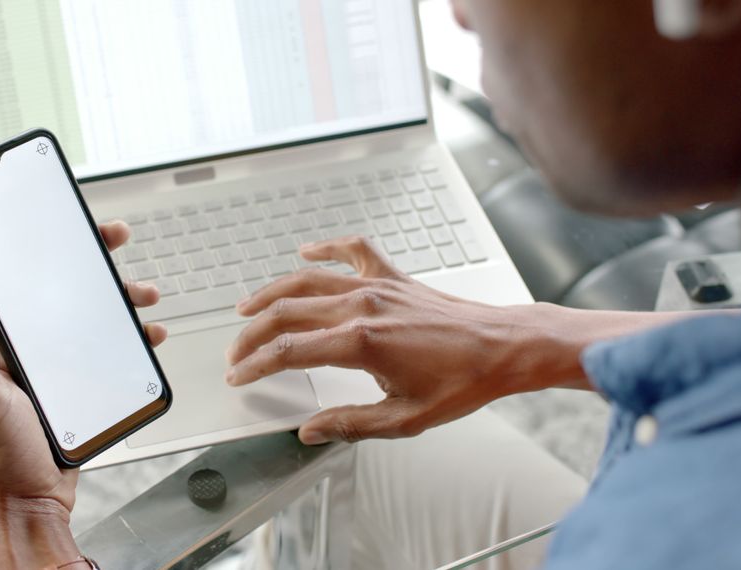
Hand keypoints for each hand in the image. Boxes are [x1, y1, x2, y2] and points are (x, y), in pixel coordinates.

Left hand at [0, 221, 164, 567]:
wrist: (29, 498)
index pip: (19, 282)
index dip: (42, 248)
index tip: (63, 225)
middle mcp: (28, 348)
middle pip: (63, 290)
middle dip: (93, 261)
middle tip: (115, 238)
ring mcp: (57, 366)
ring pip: (94, 317)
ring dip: (121, 299)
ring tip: (144, 295)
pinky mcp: (81, 384)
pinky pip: (111, 351)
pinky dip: (134, 339)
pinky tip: (149, 335)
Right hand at [225, 236, 530, 444]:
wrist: (504, 348)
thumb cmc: (463, 382)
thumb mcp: (404, 418)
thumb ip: (350, 423)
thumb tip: (310, 431)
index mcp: (360, 343)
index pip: (288, 351)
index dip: (255, 365)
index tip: (239, 374)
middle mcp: (362, 307)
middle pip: (287, 313)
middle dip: (252, 333)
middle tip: (237, 351)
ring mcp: (376, 286)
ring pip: (307, 280)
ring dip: (271, 293)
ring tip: (247, 307)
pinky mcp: (393, 276)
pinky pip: (353, 250)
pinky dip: (327, 247)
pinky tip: (308, 250)